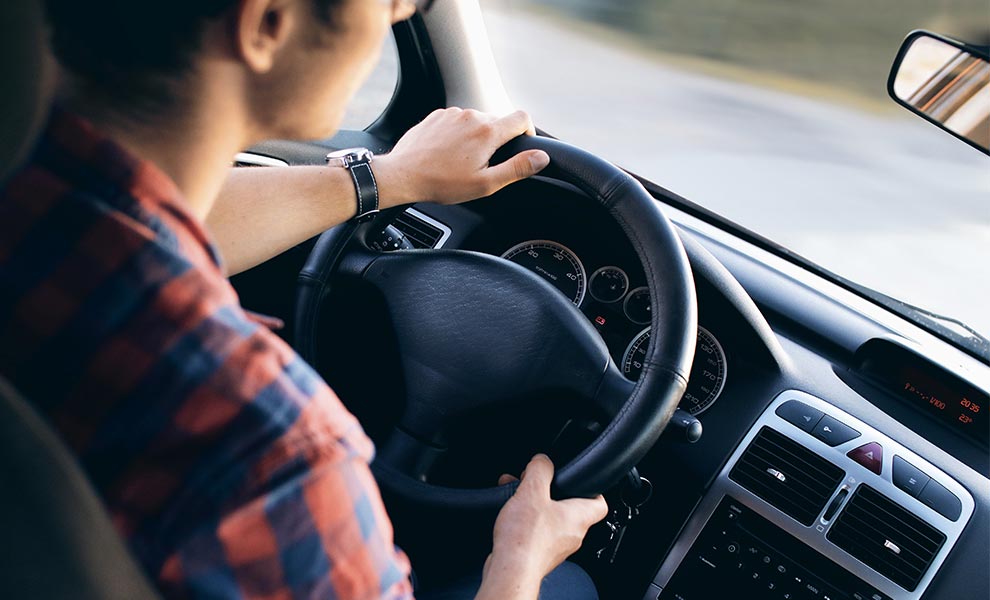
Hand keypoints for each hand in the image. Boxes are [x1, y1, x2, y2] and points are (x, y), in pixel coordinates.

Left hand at [374, 108, 550, 206]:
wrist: (402, 174)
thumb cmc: (442, 183)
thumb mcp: (485, 183)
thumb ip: (517, 168)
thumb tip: (541, 158)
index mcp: (488, 132)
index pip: (522, 118)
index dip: (528, 132)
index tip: (522, 146)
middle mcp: (472, 115)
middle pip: (498, 121)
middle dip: (498, 141)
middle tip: (485, 165)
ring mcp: (452, 113)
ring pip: (476, 121)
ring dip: (477, 137)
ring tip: (462, 161)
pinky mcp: (437, 115)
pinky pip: (457, 121)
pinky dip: (458, 134)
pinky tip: (448, 153)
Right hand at [485, 455, 607, 588]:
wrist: (511, 571)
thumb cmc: (526, 539)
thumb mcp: (532, 491)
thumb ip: (540, 470)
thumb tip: (542, 460)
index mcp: (579, 517)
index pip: (600, 503)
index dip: (592, 488)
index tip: (581, 480)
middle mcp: (572, 535)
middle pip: (570, 508)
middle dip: (551, 493)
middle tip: (536, 484)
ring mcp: (557, 548)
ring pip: (551, 520)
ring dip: (535, 506)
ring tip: (516, 496)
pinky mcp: (540, 555)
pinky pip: (537, 533)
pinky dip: (525, 521)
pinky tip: (510, 516)